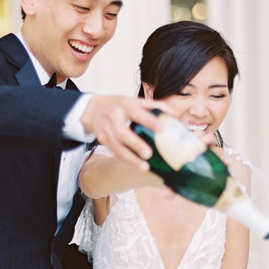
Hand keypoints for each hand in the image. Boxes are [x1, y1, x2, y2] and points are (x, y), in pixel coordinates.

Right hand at [80, 95, 213, 170]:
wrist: (92, 108)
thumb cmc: (120, 105)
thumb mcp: (135, 101)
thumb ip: (155, 107)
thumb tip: (176, 116)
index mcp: (125, 104)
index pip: (137, 112)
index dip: (149, 120)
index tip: (162, 129)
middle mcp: (114, 116)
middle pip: (123, 132)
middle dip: (136, 144)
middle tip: (149, 154)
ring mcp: (106, 129)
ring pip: (116, 146)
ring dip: (130, 158)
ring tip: (144, 167)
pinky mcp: (101, 139)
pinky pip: (113, 151)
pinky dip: (125, 159)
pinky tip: (135, 165)